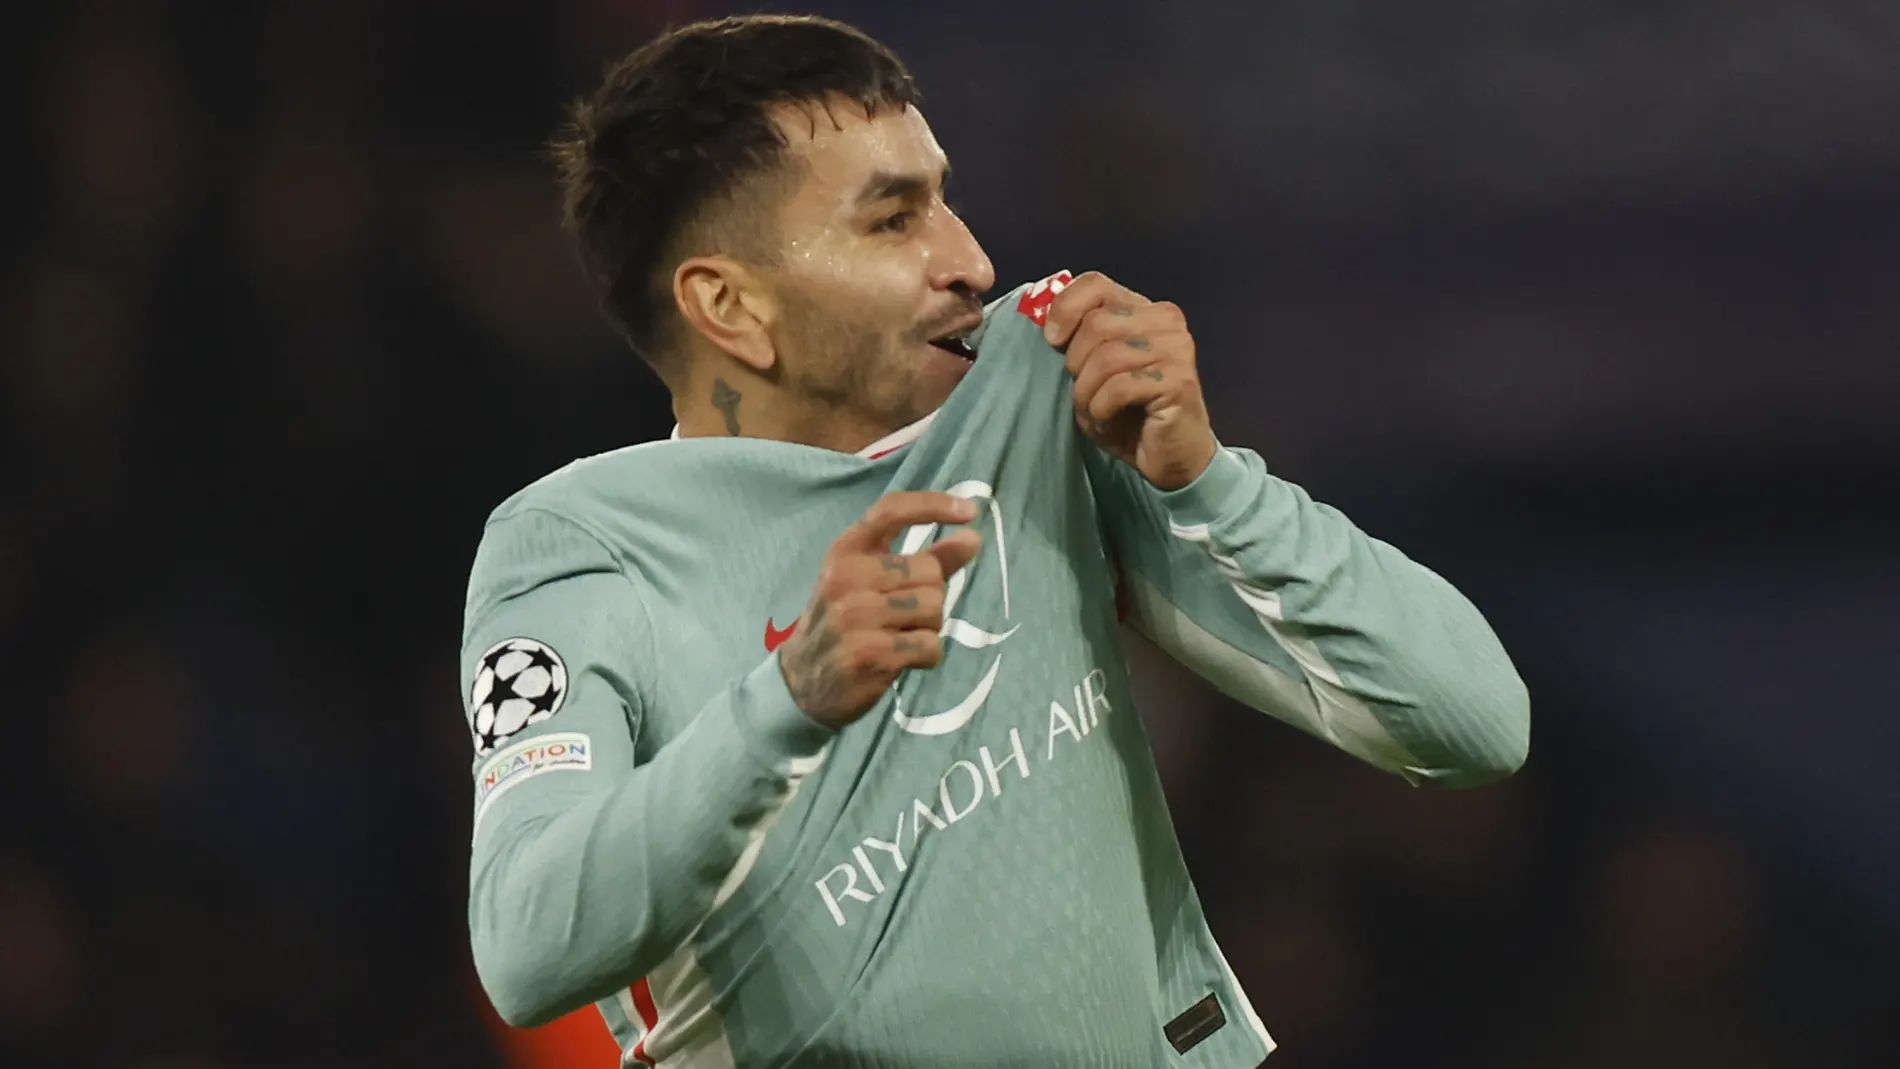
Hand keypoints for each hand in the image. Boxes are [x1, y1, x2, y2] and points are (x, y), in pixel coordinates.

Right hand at [779, 492, 984, 728]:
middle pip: (931, 572)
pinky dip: (927, 656)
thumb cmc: (847, 623)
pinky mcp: (867, 653)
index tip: (969, 510)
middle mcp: (845, 576)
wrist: (803, 682)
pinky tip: (903, 660)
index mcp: (846, 551)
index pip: (890, 511)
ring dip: (930, 628)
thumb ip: (927, 559)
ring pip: (934, 609)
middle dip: (932, 597)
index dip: (933, 505)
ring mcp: (854, 615)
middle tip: (905, 617)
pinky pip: (930, 646)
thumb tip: (973, 536)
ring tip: (901, 638)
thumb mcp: (875, 583)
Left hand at [1042, 271, 1217, 490]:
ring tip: (1095, 411)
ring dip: (1087, 393)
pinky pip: (1119, 387)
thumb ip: (1080, 339)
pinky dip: (1101, 409)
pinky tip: (1108, 421)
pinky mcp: (1178, 380)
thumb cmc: (1128, 412)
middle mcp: (1166, 319)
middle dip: (1077, 364)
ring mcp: (1176, 348)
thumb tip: (1048, 325)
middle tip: (1084, 392)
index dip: (1065, 309)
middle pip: (1096, 323)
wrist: (1171, 456)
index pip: (1095, 284)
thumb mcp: (1095, 369)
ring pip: (1105, 357)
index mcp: (1144, 308)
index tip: (1051, 341)